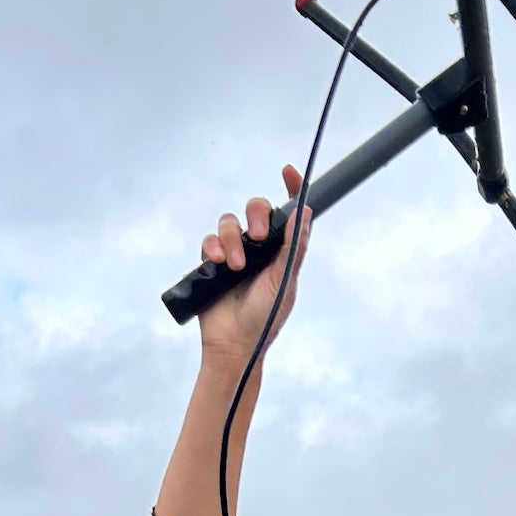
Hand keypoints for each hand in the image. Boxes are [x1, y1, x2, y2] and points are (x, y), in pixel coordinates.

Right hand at [197, 165, 312, 373]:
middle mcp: (260, 248)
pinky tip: (218, 264)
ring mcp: (236, 253)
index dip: (291, 189)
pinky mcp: (213, 261)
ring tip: (235, 266)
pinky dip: (214, 247)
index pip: (288, 213)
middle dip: (255, 214)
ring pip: (230, 221)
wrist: (235, 344)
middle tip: (257, 236)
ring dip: (232, 239)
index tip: (287, 172)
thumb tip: (305, 212)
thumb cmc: (265, 318)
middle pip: (256, 208)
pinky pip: (210, 238)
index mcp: (283, 251)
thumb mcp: (284, 283)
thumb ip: (293, 248)